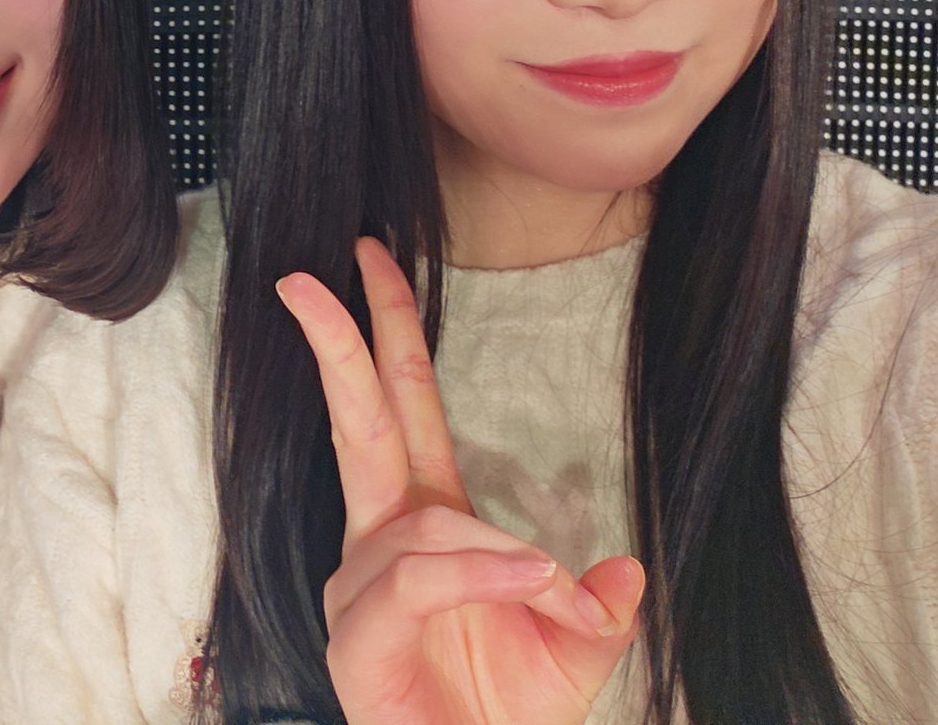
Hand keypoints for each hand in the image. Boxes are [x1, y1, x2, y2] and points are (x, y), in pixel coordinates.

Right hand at [276, 238, 644, 724]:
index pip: (402, 407)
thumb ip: (599, 607)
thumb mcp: (576, 655)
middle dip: (344, 344)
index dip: (388, 332)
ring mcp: (359, 591)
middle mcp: (381, 542)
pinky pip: (413, 579)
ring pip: (422, 524)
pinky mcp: (356, 642)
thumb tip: (624, 569)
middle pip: (360, 423)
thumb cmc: (506, 720)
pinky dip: (476, 573)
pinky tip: (529, 583)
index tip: (372, 258)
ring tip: (553, 595)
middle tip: (312, 276)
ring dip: (497, 552)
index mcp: (427, 523)